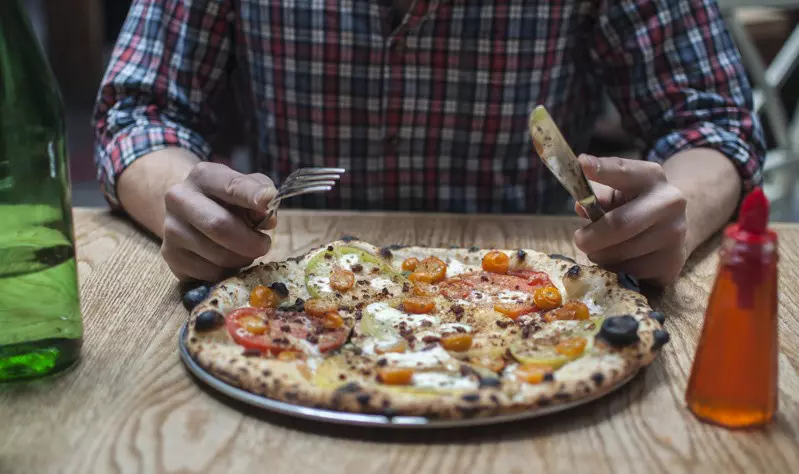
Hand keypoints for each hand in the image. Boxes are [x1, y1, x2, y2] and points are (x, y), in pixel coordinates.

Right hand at [161, 162, 277, 281]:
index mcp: (203, 176)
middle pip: (220, 226)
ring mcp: (171, 228)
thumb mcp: (246, 187)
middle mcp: (180, 198)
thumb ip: (261, 196)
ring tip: (244, 250)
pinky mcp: (171, 255)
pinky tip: (226, 259)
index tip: (268, 200)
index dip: (252, 194)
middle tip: (263, 244)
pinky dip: (227, 271)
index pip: (231, 185)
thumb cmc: (226, 200)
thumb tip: (268, 219)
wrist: (188, 212)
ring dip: (242, 258)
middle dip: (250, 241)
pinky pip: (210, 273)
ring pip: (218, 255)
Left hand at [573, 155, 687, 284]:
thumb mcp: (617, 193)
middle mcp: (669, 202)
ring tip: (603, 250)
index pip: (624, 171)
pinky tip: (621, 261)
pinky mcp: (672, 264)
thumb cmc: (632, 206)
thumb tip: (581, 206)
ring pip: (620, 254)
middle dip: (591, 237)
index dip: (602, 169)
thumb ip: (597, 197)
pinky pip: (629, 273)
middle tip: (580, 240)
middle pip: (619, 224)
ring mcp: (675, 235)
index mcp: (651, 177)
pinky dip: (615, 271)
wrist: (672, 227)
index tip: (582, 163)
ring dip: (600, 256)